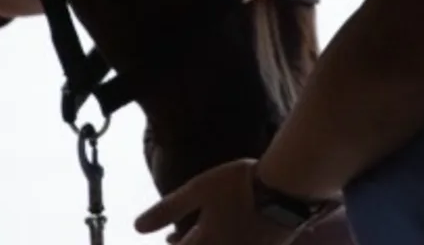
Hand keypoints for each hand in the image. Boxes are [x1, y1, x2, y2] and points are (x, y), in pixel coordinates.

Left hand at [134, 159, 299, 244]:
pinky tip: (229, 237)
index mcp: (205, 242)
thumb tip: (136, 227)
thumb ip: (168, 209)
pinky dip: (231, 244)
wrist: (286, 188)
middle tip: (173, 239)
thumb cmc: (239, 184)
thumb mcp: (198, 190)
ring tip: (200, 239)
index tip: (166, 240)